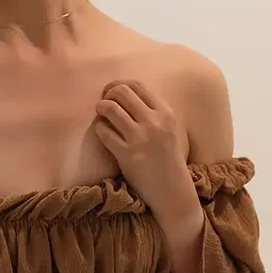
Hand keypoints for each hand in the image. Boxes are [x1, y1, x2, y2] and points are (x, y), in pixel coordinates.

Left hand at [94, 80, 197, 230]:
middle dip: (107, 93)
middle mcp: (153, 122)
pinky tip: (103, 131)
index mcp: (165, 113)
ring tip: (100, 113)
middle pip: (121, 92)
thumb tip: (126, 93)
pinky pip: (104, 132)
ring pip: (110, 108)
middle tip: (104, 102)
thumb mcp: (171, 128)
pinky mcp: (126, 154)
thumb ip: (154, 111)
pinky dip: (100, 128)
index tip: (112, 91)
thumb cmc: (169, 157)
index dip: (119, 84)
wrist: (171, 188)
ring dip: (101, 108)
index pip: (137, 85)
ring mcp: (139, 138)